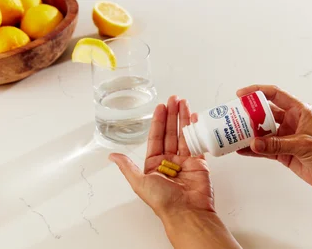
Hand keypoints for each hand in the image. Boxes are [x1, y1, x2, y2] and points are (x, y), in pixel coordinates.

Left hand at [109, 96, 213, 217]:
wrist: (187, 212)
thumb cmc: (163, 200)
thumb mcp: (139, 182)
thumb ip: (127, 167)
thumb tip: (112, 156)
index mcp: (155, 163)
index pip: (156, 137)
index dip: (158, 121)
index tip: (161, 106)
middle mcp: (169, 160)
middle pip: (170, 132)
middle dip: (172, 114)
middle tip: (174, 99)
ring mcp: (185, 160)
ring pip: (184, 134)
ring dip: (183, 118)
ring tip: (184, 102)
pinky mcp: (199, 162)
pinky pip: (197, 142)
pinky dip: (196, 129)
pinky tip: (194, 117)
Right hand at [237, 85, 311, 194]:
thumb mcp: (304, 144)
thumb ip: (277, 144)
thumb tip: (254, 143)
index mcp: (299, 111)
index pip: (275, 95)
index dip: (257, 92)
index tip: (241, 94)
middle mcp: (291, 122)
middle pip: (265, 114)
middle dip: (249, 114)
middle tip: (233, 116)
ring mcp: (285, 138)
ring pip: (262, 132)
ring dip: (249, 133)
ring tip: (233, 133)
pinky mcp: (283, 153)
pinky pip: (264, 149)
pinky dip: (253, 149)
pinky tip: (242, 149)